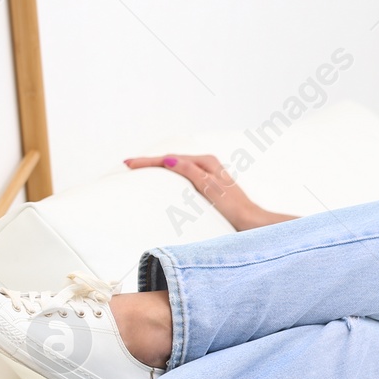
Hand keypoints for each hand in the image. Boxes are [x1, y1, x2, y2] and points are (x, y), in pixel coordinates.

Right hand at [122, 153, 275, 229]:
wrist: (249, 220)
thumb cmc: (233, 207)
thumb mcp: (209, 188)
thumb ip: (190, 172)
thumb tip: (170, 160)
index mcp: (206, 162)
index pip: (171, 158)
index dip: (149, 161)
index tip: (129, 163)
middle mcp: (207, 164)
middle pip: (172, 160)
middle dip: (150, 161)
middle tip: (129, 164)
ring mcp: (207, 174)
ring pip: (176, 166)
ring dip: (158, 166)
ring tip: (139, 168)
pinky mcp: (207, 184)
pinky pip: (182, 175)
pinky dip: (168, 174)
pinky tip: (162, 178)